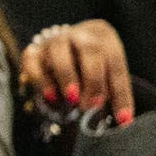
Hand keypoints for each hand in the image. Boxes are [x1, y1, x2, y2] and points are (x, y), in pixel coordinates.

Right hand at [19, 22, 133, 124]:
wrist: (62, 51)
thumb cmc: (90, 66)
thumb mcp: (106, 74)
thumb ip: (111, 91)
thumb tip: (123, 121)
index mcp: (103, 36)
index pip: (115, 63)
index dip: (121, 93)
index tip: (123, 119)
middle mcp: (79, 34)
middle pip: (90, 50)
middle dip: (93, 81)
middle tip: (92, 106)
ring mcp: (53, 41)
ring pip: (59, 52)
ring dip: (67, 77)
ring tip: (72, 100)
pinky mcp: (32, 52)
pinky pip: (34, 64)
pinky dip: (42, 81)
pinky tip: (51, 97)